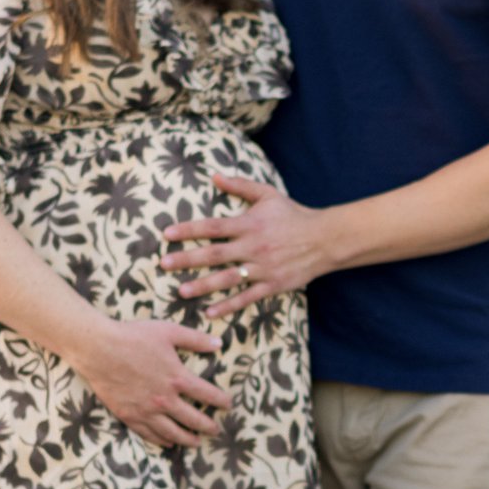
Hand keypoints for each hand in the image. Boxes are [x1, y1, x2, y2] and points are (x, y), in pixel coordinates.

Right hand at [76, 315, 230, 447]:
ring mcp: (146, 410)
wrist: (98, 348)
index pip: (208, 395)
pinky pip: (149, 434)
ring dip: (188, 439)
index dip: (221, 401)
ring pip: (173, 433)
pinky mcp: (129, 416)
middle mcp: (165, 399)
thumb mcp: (168, 331)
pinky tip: (169, 443)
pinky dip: (162, 441)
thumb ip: (195, 339)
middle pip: (194, 419)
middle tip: (217, 430)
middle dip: (208, 426)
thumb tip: (219, 344)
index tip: (228, 405)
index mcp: (177, 378)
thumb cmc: (133, 336)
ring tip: (197, 443)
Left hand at [162, 177, 331, 314]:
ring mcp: (263, 268)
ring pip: (227, 279)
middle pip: (214, 254)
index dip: (189, 230)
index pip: (213, 226)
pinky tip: (210, 312)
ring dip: (203, 285)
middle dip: (187, 259)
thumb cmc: (293, 215)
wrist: (325, 239)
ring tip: (181, 291)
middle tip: (163, 264)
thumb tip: (214, 176)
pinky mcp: (272, 285)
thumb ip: (240, 186)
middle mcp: (253, 247)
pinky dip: (228, 306)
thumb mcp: (268, 195)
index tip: (167, 234)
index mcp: (250, 224)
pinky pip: (247, 298)